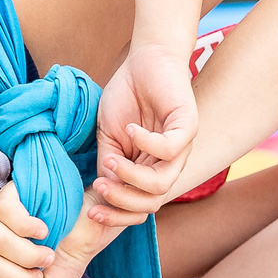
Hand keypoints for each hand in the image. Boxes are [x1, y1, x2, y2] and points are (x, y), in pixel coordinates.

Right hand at [90, 43, 198, 221]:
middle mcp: (169, 164)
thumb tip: (101, 197)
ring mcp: (182, 147)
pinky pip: (170, 149)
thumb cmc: (126, 97)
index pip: (141, 208)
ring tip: (111, 159)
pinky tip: (131, 128)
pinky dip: (147, 143)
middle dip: (123, 202)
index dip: (116, 216)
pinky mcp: (188, 125)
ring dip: (132, 176)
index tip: (90, 212)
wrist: (144, 61)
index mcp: (151, 171)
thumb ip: (109, 166)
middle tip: (99, 186)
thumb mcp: (110, 138)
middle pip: (153, 203)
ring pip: (162, 183)